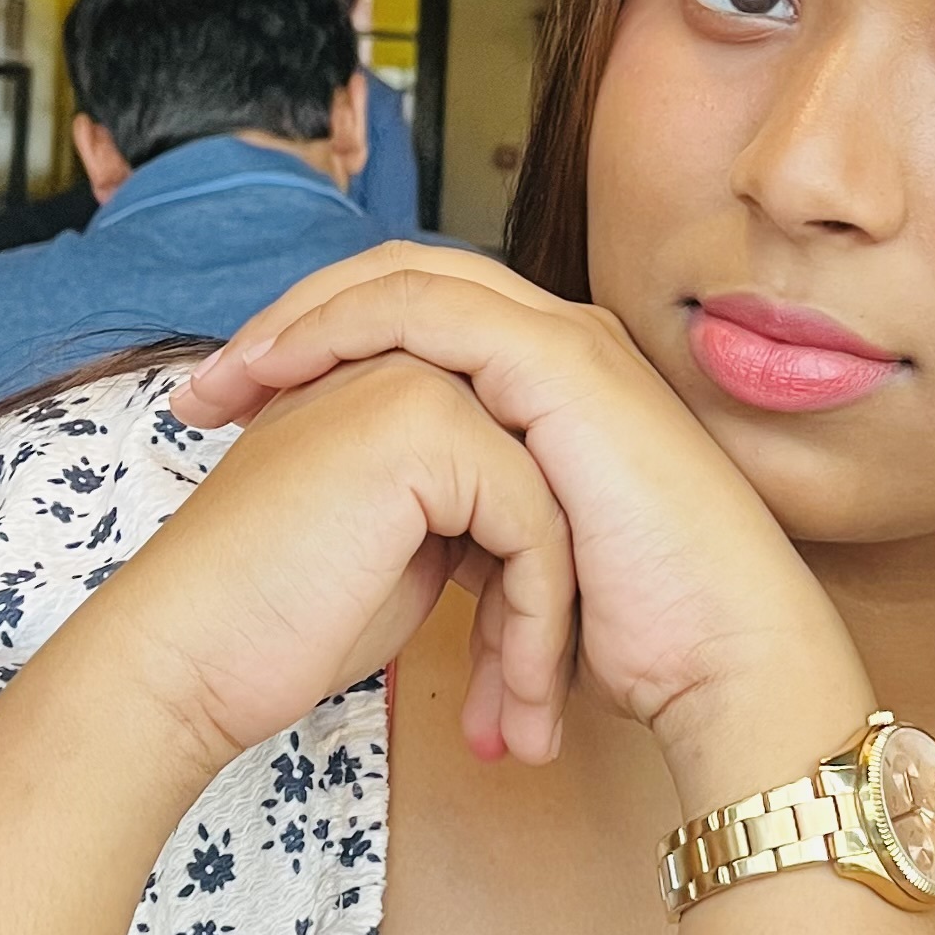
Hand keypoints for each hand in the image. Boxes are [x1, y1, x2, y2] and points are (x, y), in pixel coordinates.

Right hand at [70, 349, 588, 783]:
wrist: (184, 659)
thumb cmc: (278, 622)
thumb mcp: (399, 548)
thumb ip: (467, 510)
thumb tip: (547, 524)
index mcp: (390, 378)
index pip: (516, 470)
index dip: (527, 579)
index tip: (517, 680)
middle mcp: (407, 359)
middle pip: (543, 486)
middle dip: (548, 607)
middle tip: (530, 716)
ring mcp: (418, 383)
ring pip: (550, 512)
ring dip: (548, 633)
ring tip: (525, 728)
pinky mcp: (428, 428)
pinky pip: (535, 530)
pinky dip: (536, 629)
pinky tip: (513, 707)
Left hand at [167, 250, 867, 806]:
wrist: (727, 656)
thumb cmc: (646, 633)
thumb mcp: (530, 567)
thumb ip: (474, 532)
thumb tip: (408, 561)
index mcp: (552, 382)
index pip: (418, 323)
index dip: (321, 347)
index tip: (237, 411)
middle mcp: (559, 344)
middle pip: (399, 281)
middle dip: (292, 322)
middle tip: (206, 387)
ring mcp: (564, 342)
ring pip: (401, 278)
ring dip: (299, 318)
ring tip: (224, 380)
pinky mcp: (559, 363)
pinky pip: (420, 311)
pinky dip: (338, 329)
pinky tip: (280, 374)